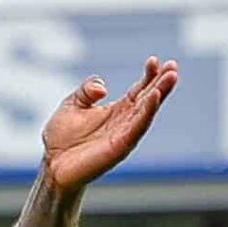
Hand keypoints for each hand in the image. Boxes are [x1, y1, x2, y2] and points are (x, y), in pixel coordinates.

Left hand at [41, 58, 179, 192]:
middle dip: (162, 82)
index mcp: (117, 110)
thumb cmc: (62, 137)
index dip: (149, 75)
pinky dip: (147, 112)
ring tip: (171, 76)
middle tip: (173, 66)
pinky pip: (137, 127)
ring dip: (160, 94)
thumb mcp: (72, 104)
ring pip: (148, 112)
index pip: (139, 90)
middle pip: (149, 98)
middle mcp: (125, 121)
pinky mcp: (120, 146)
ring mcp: (125, 134)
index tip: (154, 60)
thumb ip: (87, 89)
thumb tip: (103, 88)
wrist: (53, 164)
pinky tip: (154, 97)